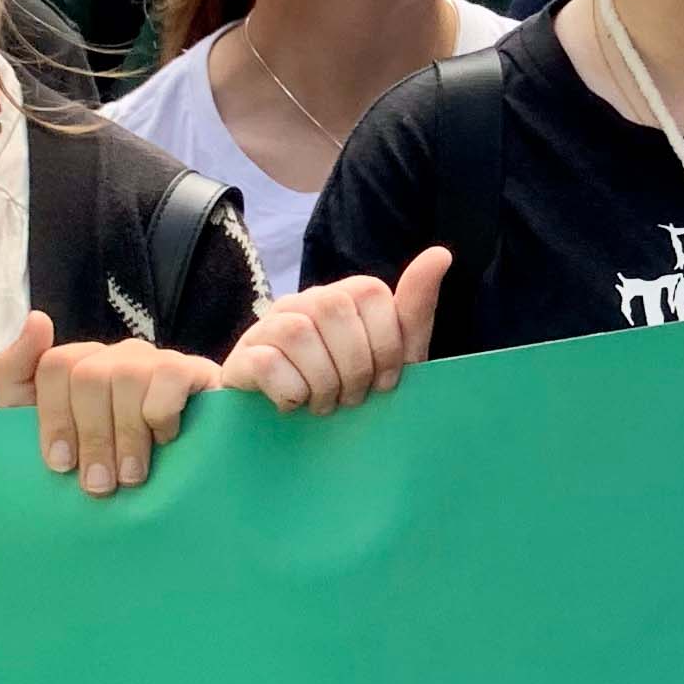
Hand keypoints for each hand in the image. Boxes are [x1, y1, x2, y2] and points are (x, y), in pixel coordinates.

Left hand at [0, 312, 217, 493]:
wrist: (167, 486)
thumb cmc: (95, 460)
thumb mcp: (38, 425)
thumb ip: (16, 373)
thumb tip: (37, 317)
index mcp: (80, 366)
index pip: (54, 366)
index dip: (54, 417)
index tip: (60, 465)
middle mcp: (116, 356)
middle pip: (89, 375)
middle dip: (92, 436)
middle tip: (99, 484)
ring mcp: (155, 360)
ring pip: (127, 377)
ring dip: (126, 435)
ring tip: (130, 476)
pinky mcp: (193, 371)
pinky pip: (169, 380)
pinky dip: (162, 416)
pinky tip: (164, 442)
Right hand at [223, 251, 448, 411]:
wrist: (292, 429)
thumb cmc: (348, 387)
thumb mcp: (392, 357)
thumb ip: (414, 310)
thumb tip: (441, 254)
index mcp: (346, 295)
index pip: (374, 294)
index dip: (386, 345)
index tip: (384, 383)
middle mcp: (306, 301)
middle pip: (334, 309)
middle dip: (354, 366)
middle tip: (352, 399)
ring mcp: (270, 325)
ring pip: (299, 333)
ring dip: (322, 382)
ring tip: (325, 405)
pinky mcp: (242, 355)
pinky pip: (267, 362)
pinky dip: (291, 392)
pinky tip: (294, 406)